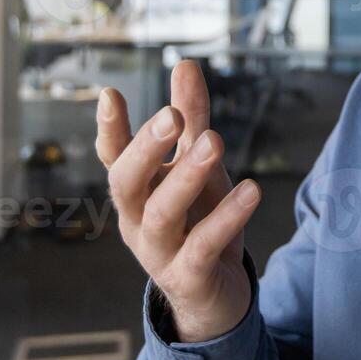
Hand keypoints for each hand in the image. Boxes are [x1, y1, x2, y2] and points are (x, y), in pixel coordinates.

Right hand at [96, 60, 260, 342]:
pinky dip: (226, 218)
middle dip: (146, 147)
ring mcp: (158, 252)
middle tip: (172, 114)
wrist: (214, 296)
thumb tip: (184, 63)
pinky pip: (203, 246)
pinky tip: (251, 190)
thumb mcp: (198, 164)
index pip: (113, 157)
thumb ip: (192, 119)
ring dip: (185, 176)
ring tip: (214, 141)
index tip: (111, 94)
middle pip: (126, 183)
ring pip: (161, 214)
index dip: (109, 129)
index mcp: (135, 191)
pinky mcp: (189, 277)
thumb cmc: (199, 220)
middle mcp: (137, 220)